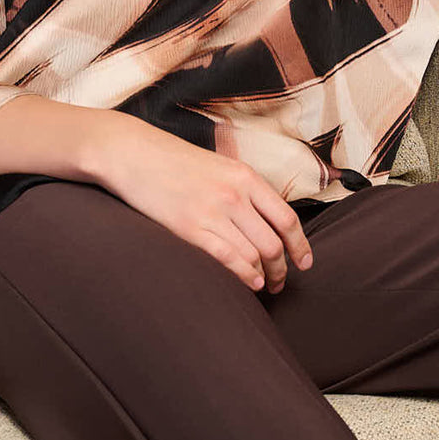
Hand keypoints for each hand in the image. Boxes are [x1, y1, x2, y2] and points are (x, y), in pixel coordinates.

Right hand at [88, 113, 313, 293]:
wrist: (133, 153)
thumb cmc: (174, 161)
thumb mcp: (219, 165)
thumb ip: (244, 189)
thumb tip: (267, 220)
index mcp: (246, 176)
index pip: (287, 218)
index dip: (300, 246)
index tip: (305, 263)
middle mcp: (234, 195)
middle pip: (274, 243)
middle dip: (282, 269)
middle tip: (281, 282)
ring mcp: (212, 212)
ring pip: (254, 255)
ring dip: (265, 277)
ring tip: (264, 286)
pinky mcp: (190, 229)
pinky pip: (228, 260)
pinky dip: (245, 276)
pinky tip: (250, 283)